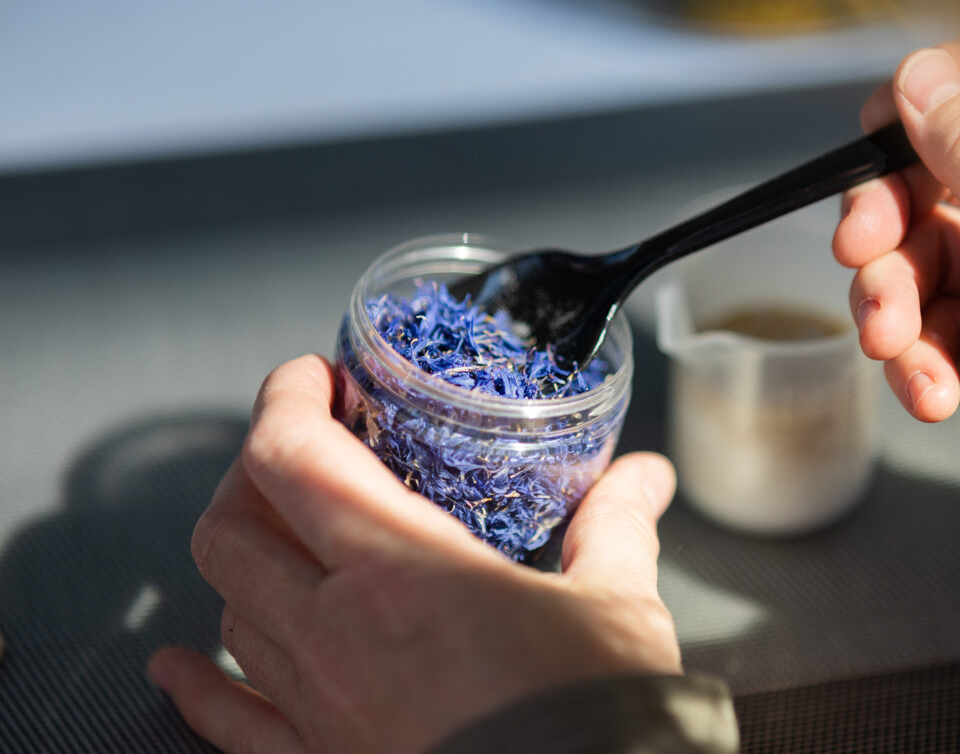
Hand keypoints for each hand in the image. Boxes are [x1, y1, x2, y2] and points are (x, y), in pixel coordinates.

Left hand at [148, 355, 680, 753]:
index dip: (285, 399)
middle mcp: (336, 633)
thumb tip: (643, 478)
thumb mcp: (618, 607)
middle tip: (304, 451)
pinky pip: (230, 721)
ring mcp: (318, 705)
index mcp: (403, 571)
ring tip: (276, 534)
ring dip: (242, 557)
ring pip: (228, 607)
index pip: (292, 458)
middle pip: (232, 527)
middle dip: (255, 471)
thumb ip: (616, 526)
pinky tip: (178, 666)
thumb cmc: (595, 718)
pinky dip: (198, 685)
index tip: (311, 377)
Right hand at [835, 42, 959, 551]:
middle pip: (923, 197)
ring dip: (892, 313)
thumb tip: (922, 76)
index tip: (872, 159)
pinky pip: (929, 336)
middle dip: (882, 238)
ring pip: (915, 273)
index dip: (911, 127)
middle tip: (862, 262)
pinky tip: (932, 392)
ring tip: (898, 349)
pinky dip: (916, 365)